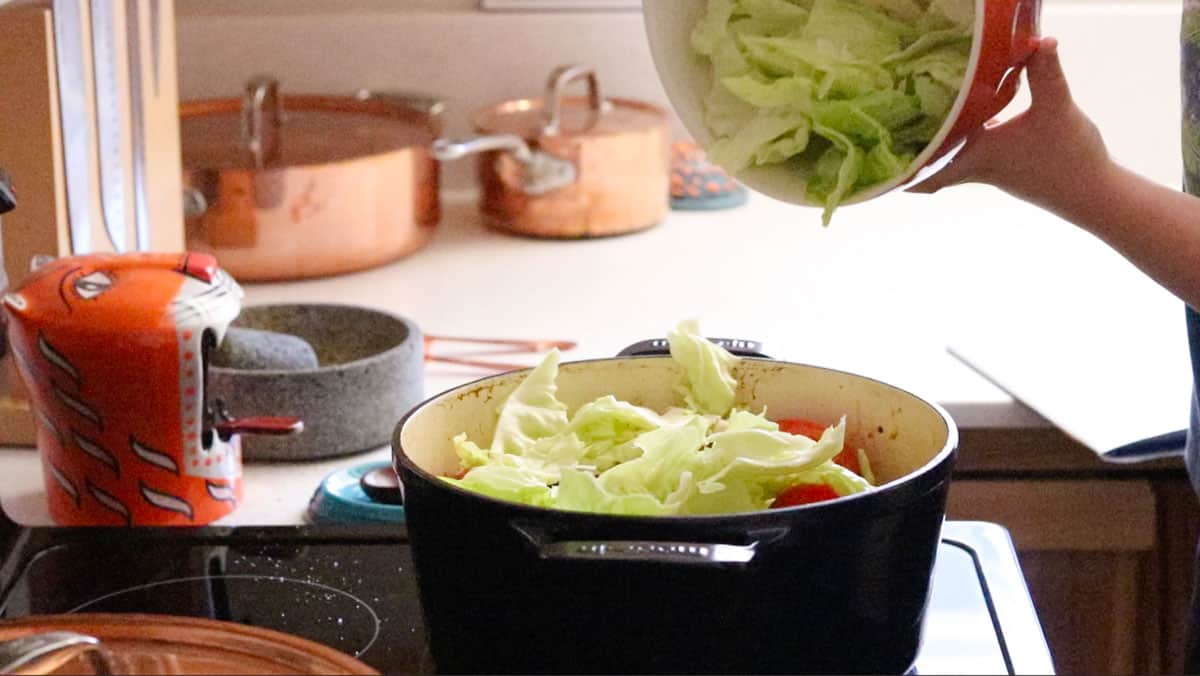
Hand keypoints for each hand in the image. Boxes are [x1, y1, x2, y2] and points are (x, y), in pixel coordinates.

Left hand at [909, 37, 1110, 209]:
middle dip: (913, 151)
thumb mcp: (1057, 107)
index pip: (928, 172)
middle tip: (892, 131)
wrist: (1096, 194)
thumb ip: (1045, 72)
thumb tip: (1039, 40)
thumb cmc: (1069, 157)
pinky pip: (977, 152)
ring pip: (955, 157)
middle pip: (934, 164)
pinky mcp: (1011, 167)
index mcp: (977, 156)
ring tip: (923, 119)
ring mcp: (995, 170)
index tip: (878, 166)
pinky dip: (966, 138)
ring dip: (940, 142)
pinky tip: (972, 117)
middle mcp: (979, 166)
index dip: (901, 173)